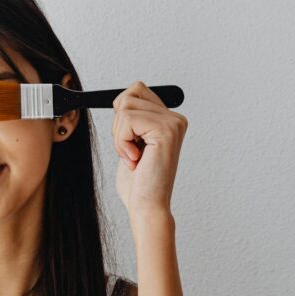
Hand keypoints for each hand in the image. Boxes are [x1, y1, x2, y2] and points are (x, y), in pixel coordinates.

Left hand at [112, 80, 187, 218]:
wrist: (146, 205)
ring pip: (125, 108)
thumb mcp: (132, 139)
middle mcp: (175, 118)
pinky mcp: (166, 131)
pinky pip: (127, 120)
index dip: (122, 116)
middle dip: (119, 125)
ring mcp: (173, 123)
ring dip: (120, 136)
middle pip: (128, 96)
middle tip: (132, 150)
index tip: (132, 142)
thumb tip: (122, 97)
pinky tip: (136, 159)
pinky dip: (122, 142)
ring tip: (134, 156)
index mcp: (169, 119)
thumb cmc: (138, 179)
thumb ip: (132, 116)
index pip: (135, 90)